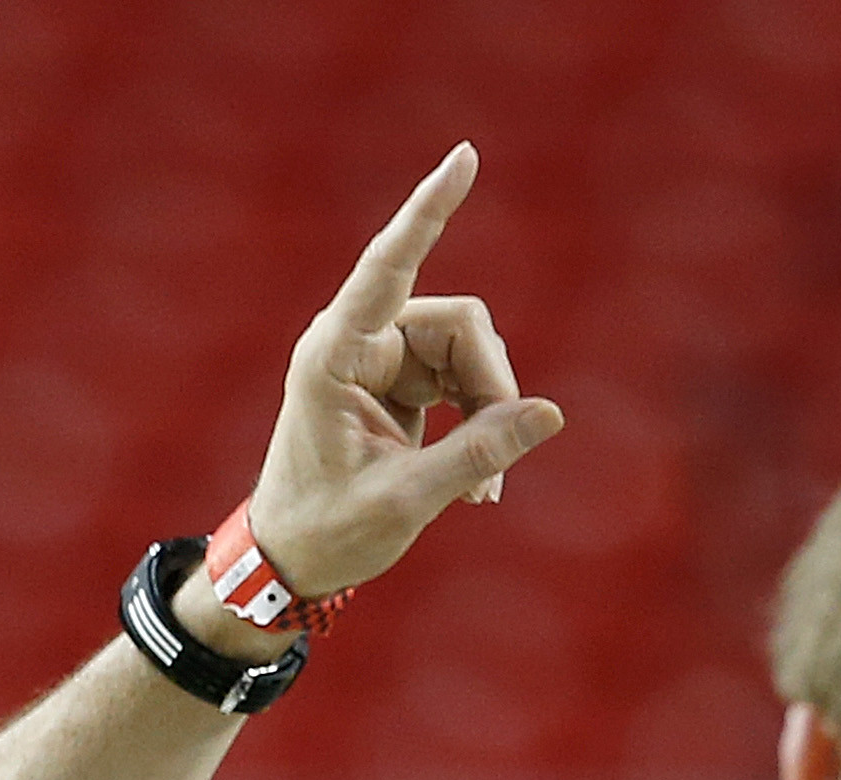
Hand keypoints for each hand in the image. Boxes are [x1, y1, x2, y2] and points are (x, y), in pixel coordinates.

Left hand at [232, 145, 564, 602]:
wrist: (290, 563)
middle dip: (491, 388)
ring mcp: (379, 357)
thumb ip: (476, 454)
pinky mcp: (399, 379)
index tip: (464, 157)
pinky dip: (479, 424)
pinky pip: (465, 378)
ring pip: (470, 350)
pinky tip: (477, 487)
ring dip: (488, 413)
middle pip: (460, 325)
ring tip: (481, 488)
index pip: (388, 267)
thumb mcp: (404, 501)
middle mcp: (354, 342)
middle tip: (496, 466)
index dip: (427, 211)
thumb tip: (550, 414)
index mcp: (332, 356)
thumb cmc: (326, 533)